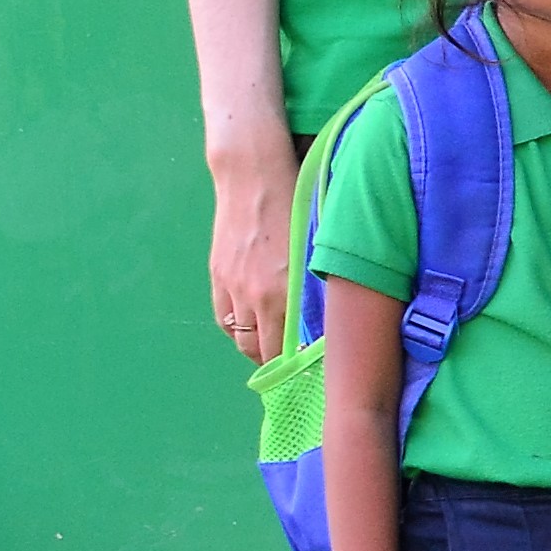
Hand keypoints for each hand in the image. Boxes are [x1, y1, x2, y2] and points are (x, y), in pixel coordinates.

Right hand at [208, 123, 298, 363]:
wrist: (252, 176)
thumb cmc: (301, 205)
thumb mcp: (320, 250)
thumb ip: (322, 288)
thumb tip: (332, 322)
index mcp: (288, 292)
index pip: (292, 349)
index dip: (303, 366)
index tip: (319, 374)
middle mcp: (258, 296)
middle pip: (264, 353)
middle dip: (282, 365)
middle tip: (300, 368)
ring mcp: (233, 287)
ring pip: (243, 339)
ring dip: (259, 350)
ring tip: (279, 351)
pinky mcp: (217, 276)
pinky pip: (225, 319)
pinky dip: (239, 330)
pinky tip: (255, 328)